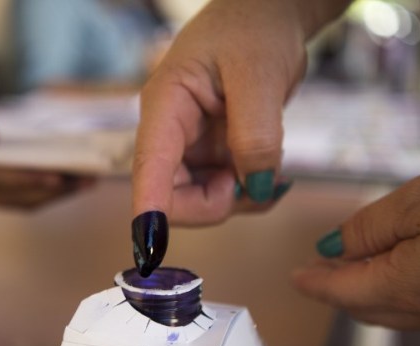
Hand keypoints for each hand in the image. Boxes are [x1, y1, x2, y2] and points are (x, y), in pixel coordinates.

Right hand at [0, 89, 94, 209]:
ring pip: (15, 204)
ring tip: (86, 181)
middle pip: (9, 197)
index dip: (22, 179)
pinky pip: (13, 201)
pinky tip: (66, 183)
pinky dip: (41, 193)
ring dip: (53, 196)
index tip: (58, 175)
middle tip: (87, 178)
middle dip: (50, 189)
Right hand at [132, 0, 307, 224]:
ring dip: (238, 198)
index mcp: (166, 107)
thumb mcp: (259, 76)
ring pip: (201, 200)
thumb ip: (256, 135)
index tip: (148, 249)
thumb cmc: (254, 28)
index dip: (148, 212)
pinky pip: (225, 191)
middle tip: (257, 182)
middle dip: (216, 203)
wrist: (268, 16)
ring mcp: (192, 148)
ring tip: (271, 168)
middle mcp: (171, 134)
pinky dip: (251, 192)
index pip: (149, 168)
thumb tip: (255, 187)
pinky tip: (271, 173)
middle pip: (173, 196)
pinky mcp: (213, 154)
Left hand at [293, 155, 419, 331]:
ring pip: (391, 312)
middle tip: (314, 269)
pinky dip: (392, 294)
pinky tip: (391, 272)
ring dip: (363, 292)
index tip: (295, 278)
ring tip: (346, 268)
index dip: (314, 284)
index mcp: (404, 288)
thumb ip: (366, 229)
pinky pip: (419, 310)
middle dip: (334, 288)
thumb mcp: (416, 202)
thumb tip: (331, 248)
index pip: (342, 292)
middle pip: (364, 307)